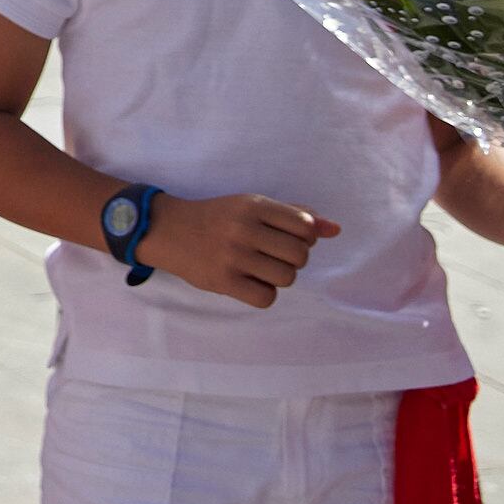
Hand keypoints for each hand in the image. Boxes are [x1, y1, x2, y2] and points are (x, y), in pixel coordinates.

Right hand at [134, 191, 339, 305]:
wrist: (167, 230)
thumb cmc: (217, 218)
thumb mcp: (252, 207)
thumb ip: (294, 215)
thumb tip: (336, 229)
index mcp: (252, 206)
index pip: (305, 226)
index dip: (304, 236)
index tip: (284, 236)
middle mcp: (243, 229)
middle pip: (300, 255)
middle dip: (292, 259)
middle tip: (272, 255)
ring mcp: (232, 256)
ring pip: (287, 278)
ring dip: (279, 277)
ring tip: (260, 268)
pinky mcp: (223, 281)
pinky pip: (267, 298)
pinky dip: (264, 294)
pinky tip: (250, 282)